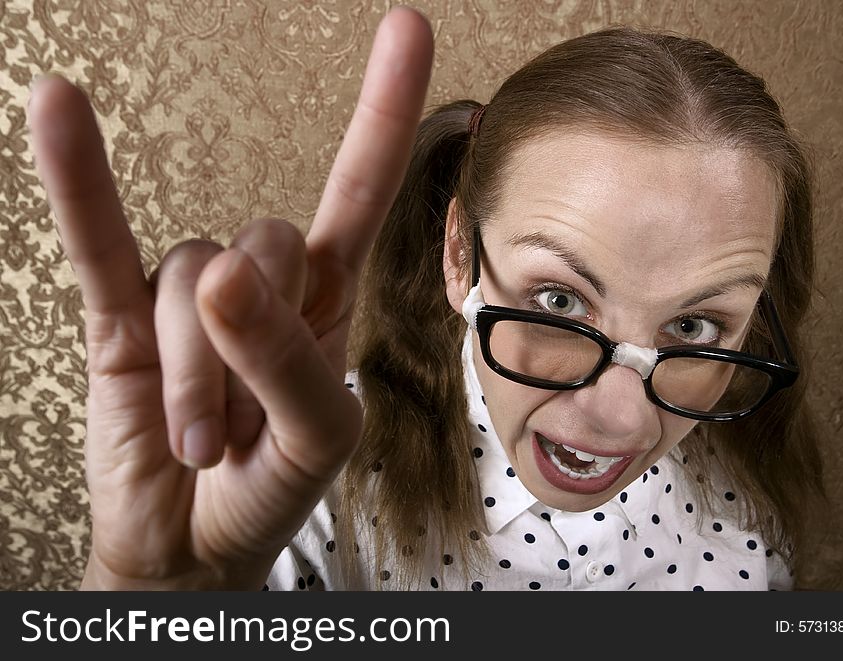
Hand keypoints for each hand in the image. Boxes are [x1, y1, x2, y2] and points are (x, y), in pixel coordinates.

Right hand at [28, 8, 432, 589]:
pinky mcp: (120, 319)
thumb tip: (223, 274)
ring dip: (192, 380)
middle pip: (257, 249)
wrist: (198, 545)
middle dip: (244, 353)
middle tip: (236, 432)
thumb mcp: (318, 435)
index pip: (359, 189)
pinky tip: (58, 112)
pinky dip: (80, 185)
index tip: (407, 27)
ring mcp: (186, 296)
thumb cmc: (275, 486)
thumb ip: (289, 358)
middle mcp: (260, 282)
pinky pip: (98, 242)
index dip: (382, 113)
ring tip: (197, 443)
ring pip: (188, 283)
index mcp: (325, 301)